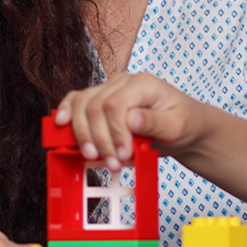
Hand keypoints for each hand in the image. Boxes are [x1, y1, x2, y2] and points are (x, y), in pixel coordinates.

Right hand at [55, 73, 202, 170]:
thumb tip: (131, 119)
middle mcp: (123, 82)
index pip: (115, 105)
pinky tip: (61, 125)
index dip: (114, 133)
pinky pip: (77, 102)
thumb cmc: (184, 124)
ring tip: (94, 157)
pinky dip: (67, 113)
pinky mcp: (101, 102)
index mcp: (143, 84)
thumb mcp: (178, 126)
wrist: (185, 126)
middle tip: (112, 163)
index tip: (123, 155)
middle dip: (100, 139)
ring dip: (82, 134)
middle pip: (95, 106)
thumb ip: (155, 123)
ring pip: (81, 104)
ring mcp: (109, 90)